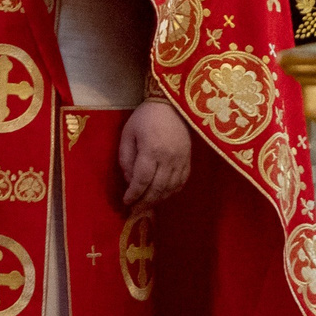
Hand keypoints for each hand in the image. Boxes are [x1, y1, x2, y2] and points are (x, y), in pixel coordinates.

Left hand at [118, 98, 191, 212]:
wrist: (172, 104)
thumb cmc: (145, 117)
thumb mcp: (128, 133)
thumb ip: (126, 158)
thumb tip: (130, 180)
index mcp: (151, 150)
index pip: (142, 180)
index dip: (133, 194)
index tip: (126, 202)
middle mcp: (169, 158)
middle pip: (157, 188)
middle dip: (145, 202)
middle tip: (135, 211)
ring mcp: (181, 160)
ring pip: (170, 188)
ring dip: (158, 200)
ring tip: (147, 205)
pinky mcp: (189, 160)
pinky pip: (182, 182)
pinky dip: (172, 192)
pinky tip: (163, 195)